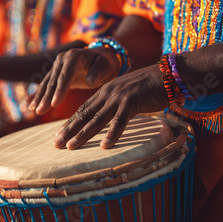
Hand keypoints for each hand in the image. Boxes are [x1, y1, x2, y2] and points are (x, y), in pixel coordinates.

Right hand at [27, 47, 119, 114]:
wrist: (100, 57)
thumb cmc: (105, 63)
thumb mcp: (106, 65)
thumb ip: (98, 73)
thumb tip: (89, 81)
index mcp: (74, 57)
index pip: (65, 76)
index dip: (59, 90)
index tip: (55, 104)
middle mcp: (62, 59)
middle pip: (53, 81)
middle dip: (45, 97)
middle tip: (39, 111)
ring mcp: (56, 66)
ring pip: (46, 84)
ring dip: (39, 98)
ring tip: (33, 110)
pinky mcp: (55, 73)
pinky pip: (45, 85)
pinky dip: (37, 95)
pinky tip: (28, 104)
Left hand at [52, 64, 169, 149]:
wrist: (166, 75)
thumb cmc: (147, 87)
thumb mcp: (125, 95)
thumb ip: (113, 104)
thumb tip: (105, 117)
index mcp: (104, 92)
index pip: (83, 109)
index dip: (70, 122)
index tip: (58, 135)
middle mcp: (107, 94)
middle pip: (84, 115)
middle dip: (69, 130)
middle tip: (56, 144)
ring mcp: (119, 97)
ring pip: (97, 119)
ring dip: (83, 134)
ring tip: (71, 146)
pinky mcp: (132, 102)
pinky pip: (120, 121)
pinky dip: (112, 133)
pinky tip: (104, 145)